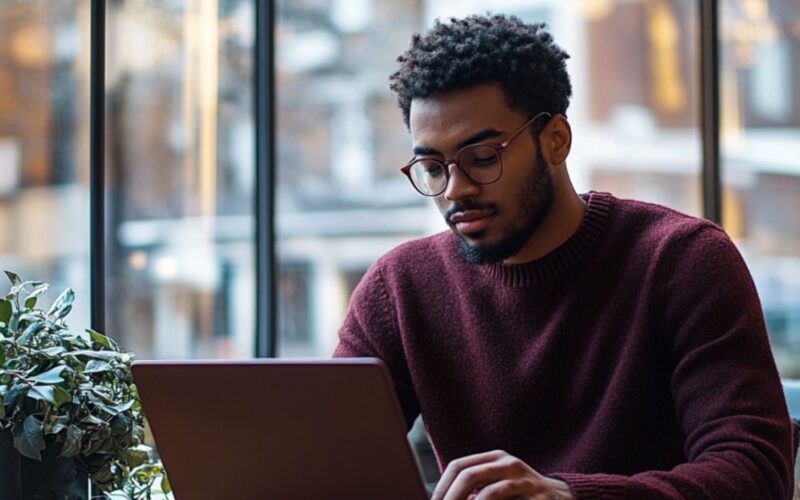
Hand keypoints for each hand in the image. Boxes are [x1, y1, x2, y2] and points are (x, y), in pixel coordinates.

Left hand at [431, 450, 573, 499]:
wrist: (562, 498)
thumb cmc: (521, 493)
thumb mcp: (497, 483)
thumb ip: (475, 486)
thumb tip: (442, 497)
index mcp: (495, 457)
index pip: (459, 465)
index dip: (442, 486)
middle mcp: (509, 464)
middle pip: (470, 476)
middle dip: (451, 497)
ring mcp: (525, 480)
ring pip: (489, 493)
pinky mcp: (537, 498)